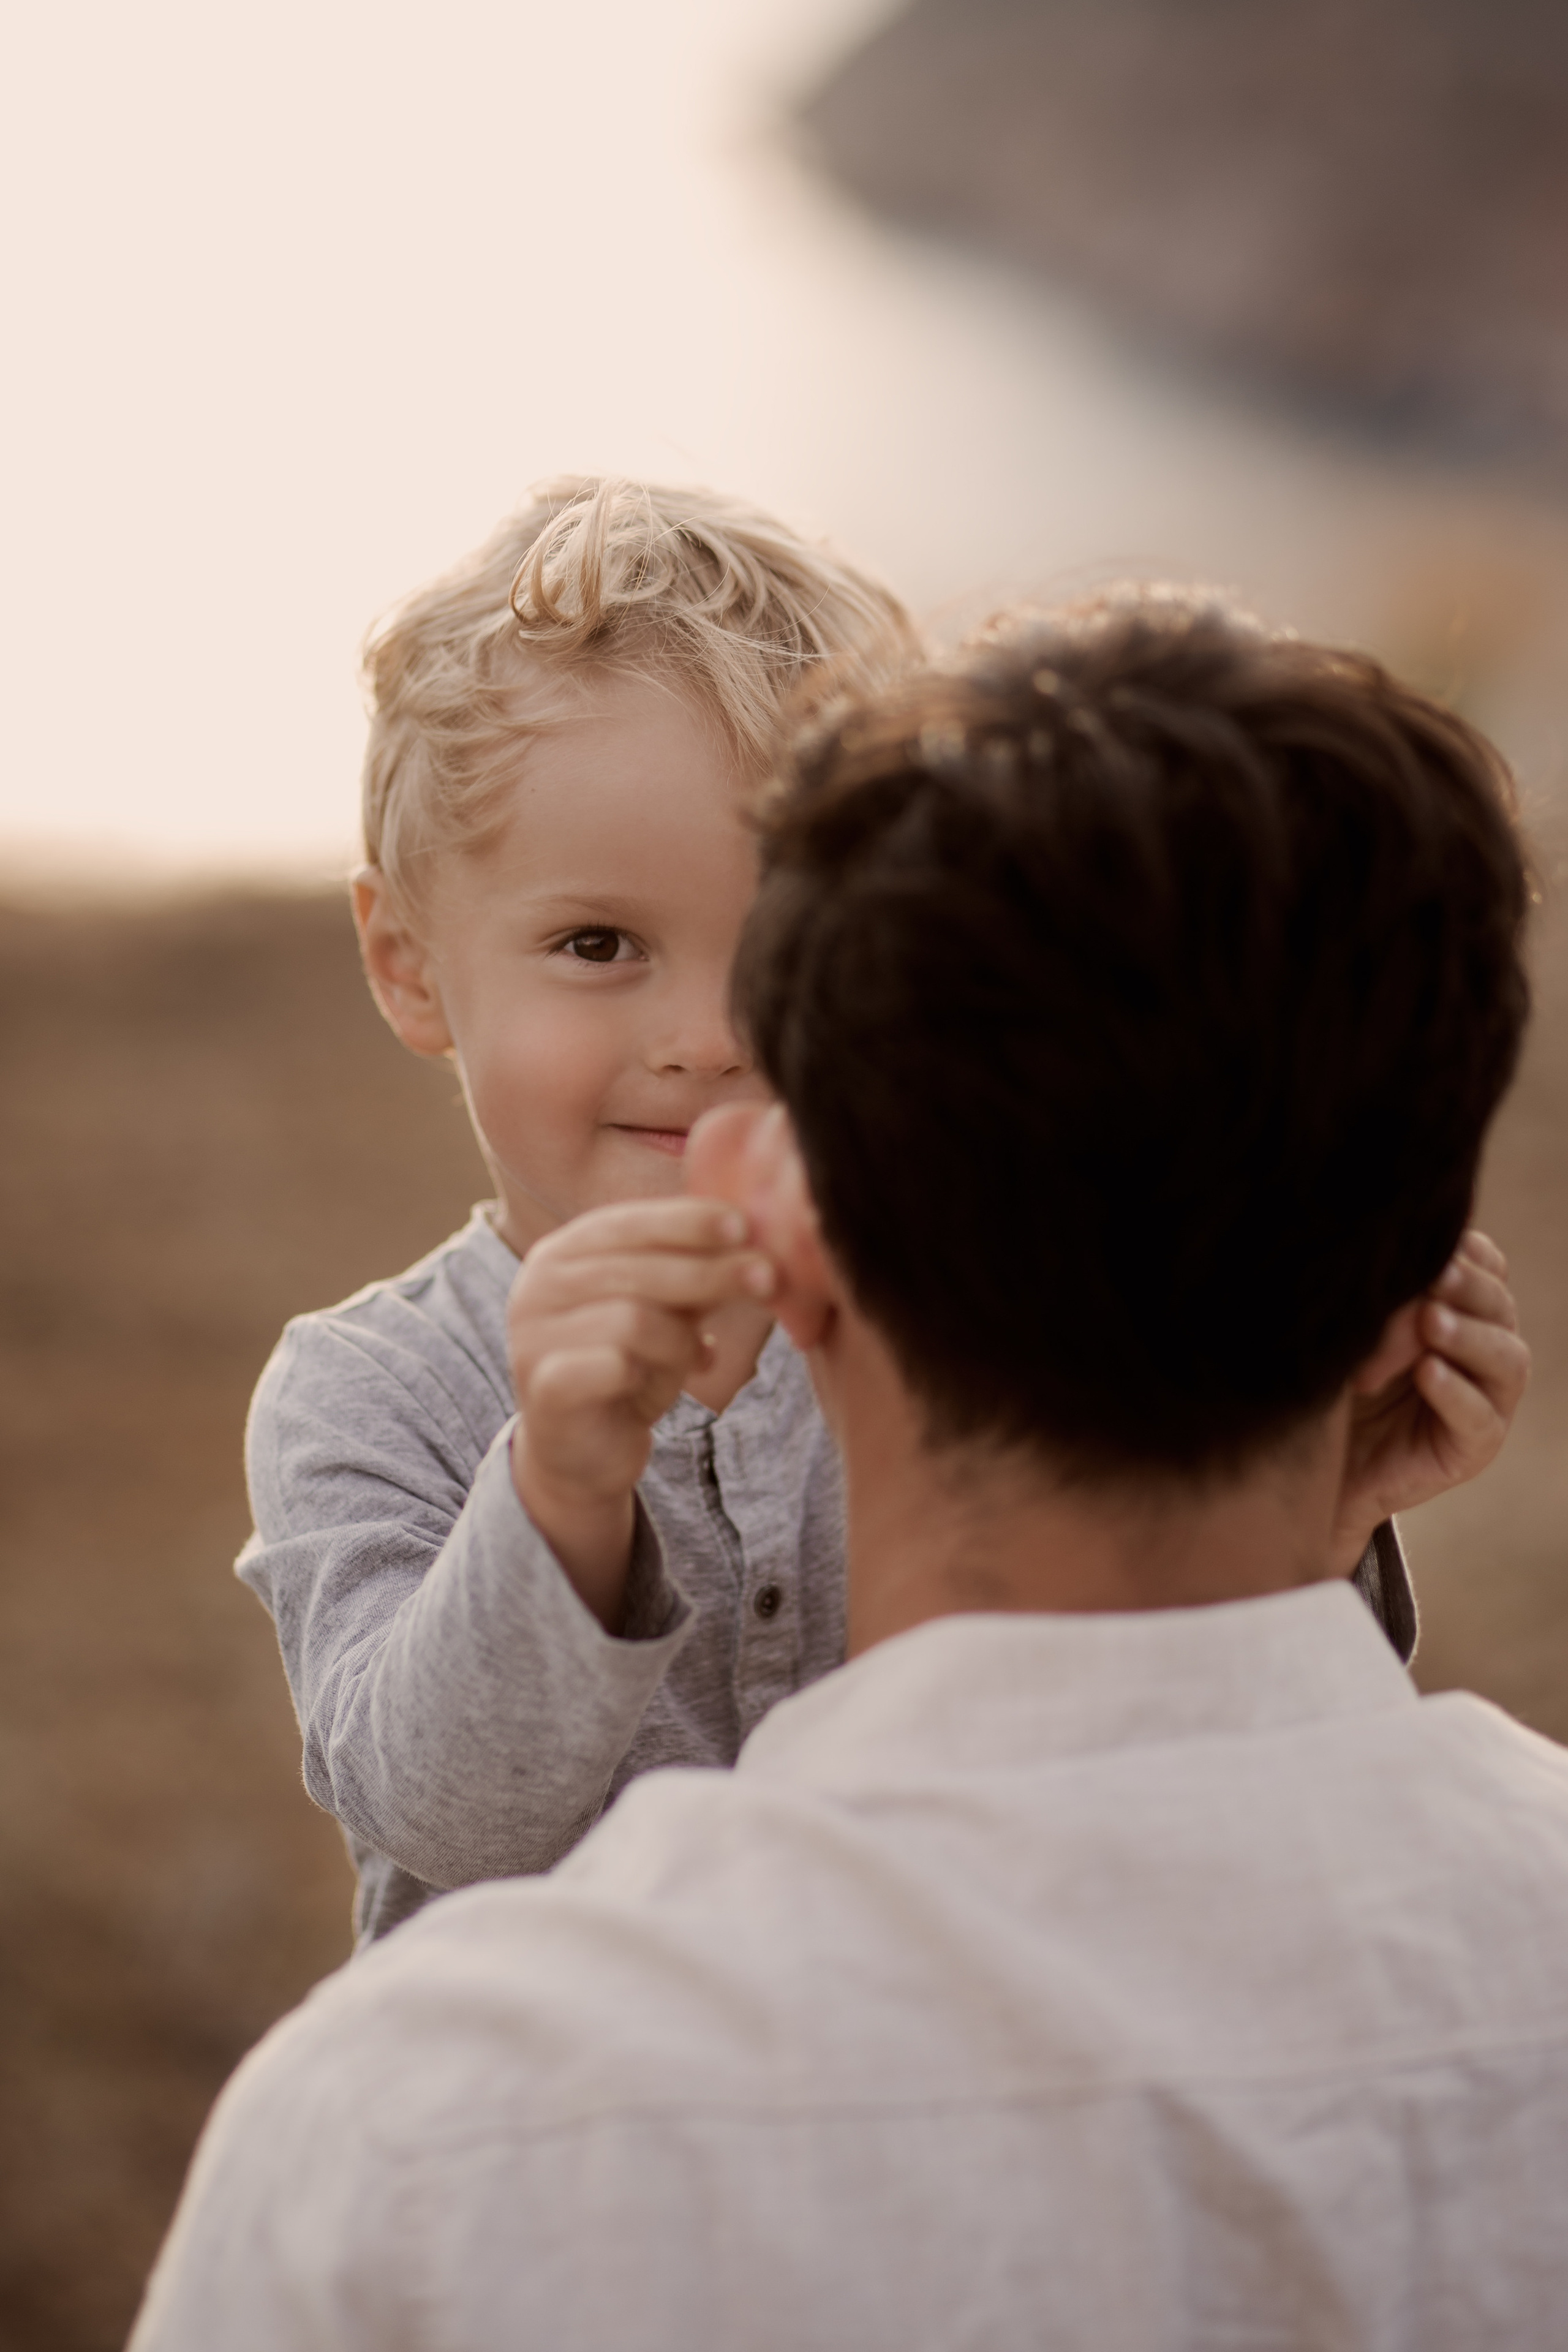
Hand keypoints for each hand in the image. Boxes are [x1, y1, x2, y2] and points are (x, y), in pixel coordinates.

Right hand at [507, 1199, 774, 1628]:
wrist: (582, 1454)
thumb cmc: (627, 1369)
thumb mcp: (666, 1313)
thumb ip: (693, 1275)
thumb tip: (750, 1237)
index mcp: (561, 1254)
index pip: (628, 1221)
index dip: (687, 1221)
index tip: (743, 1225)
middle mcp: (537, 1287)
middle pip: (639, 1268)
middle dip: (710, 1271)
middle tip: (767, 1278)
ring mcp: (533, 1336)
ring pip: (635, 1319)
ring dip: (680, 1342)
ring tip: (691, 1360)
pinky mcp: (544, 1387)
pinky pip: (617, 1366)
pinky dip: (652, 1375)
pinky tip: (652, 1388)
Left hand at [1333, 1230, 1529, 1569]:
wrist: (1306, 1455)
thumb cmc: (1328, 1377)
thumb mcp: (1353, 1328)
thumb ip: (1383, 1300)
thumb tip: (1398, 1267)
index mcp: (1461, 1307)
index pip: (1485, 1266)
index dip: (1465, 1252)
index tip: (1426, 1243)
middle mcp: (1483, 1348)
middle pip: (1498, 1305)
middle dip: (1466, 1287)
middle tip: (1432, 1275)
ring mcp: (1488, 1399)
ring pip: (1506, 1358)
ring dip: (1469, 1336)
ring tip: (1430, 1322)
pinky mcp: (1475, 1446)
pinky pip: (1480, 1417)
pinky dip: (1455, 1392)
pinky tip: (1427, 1373)